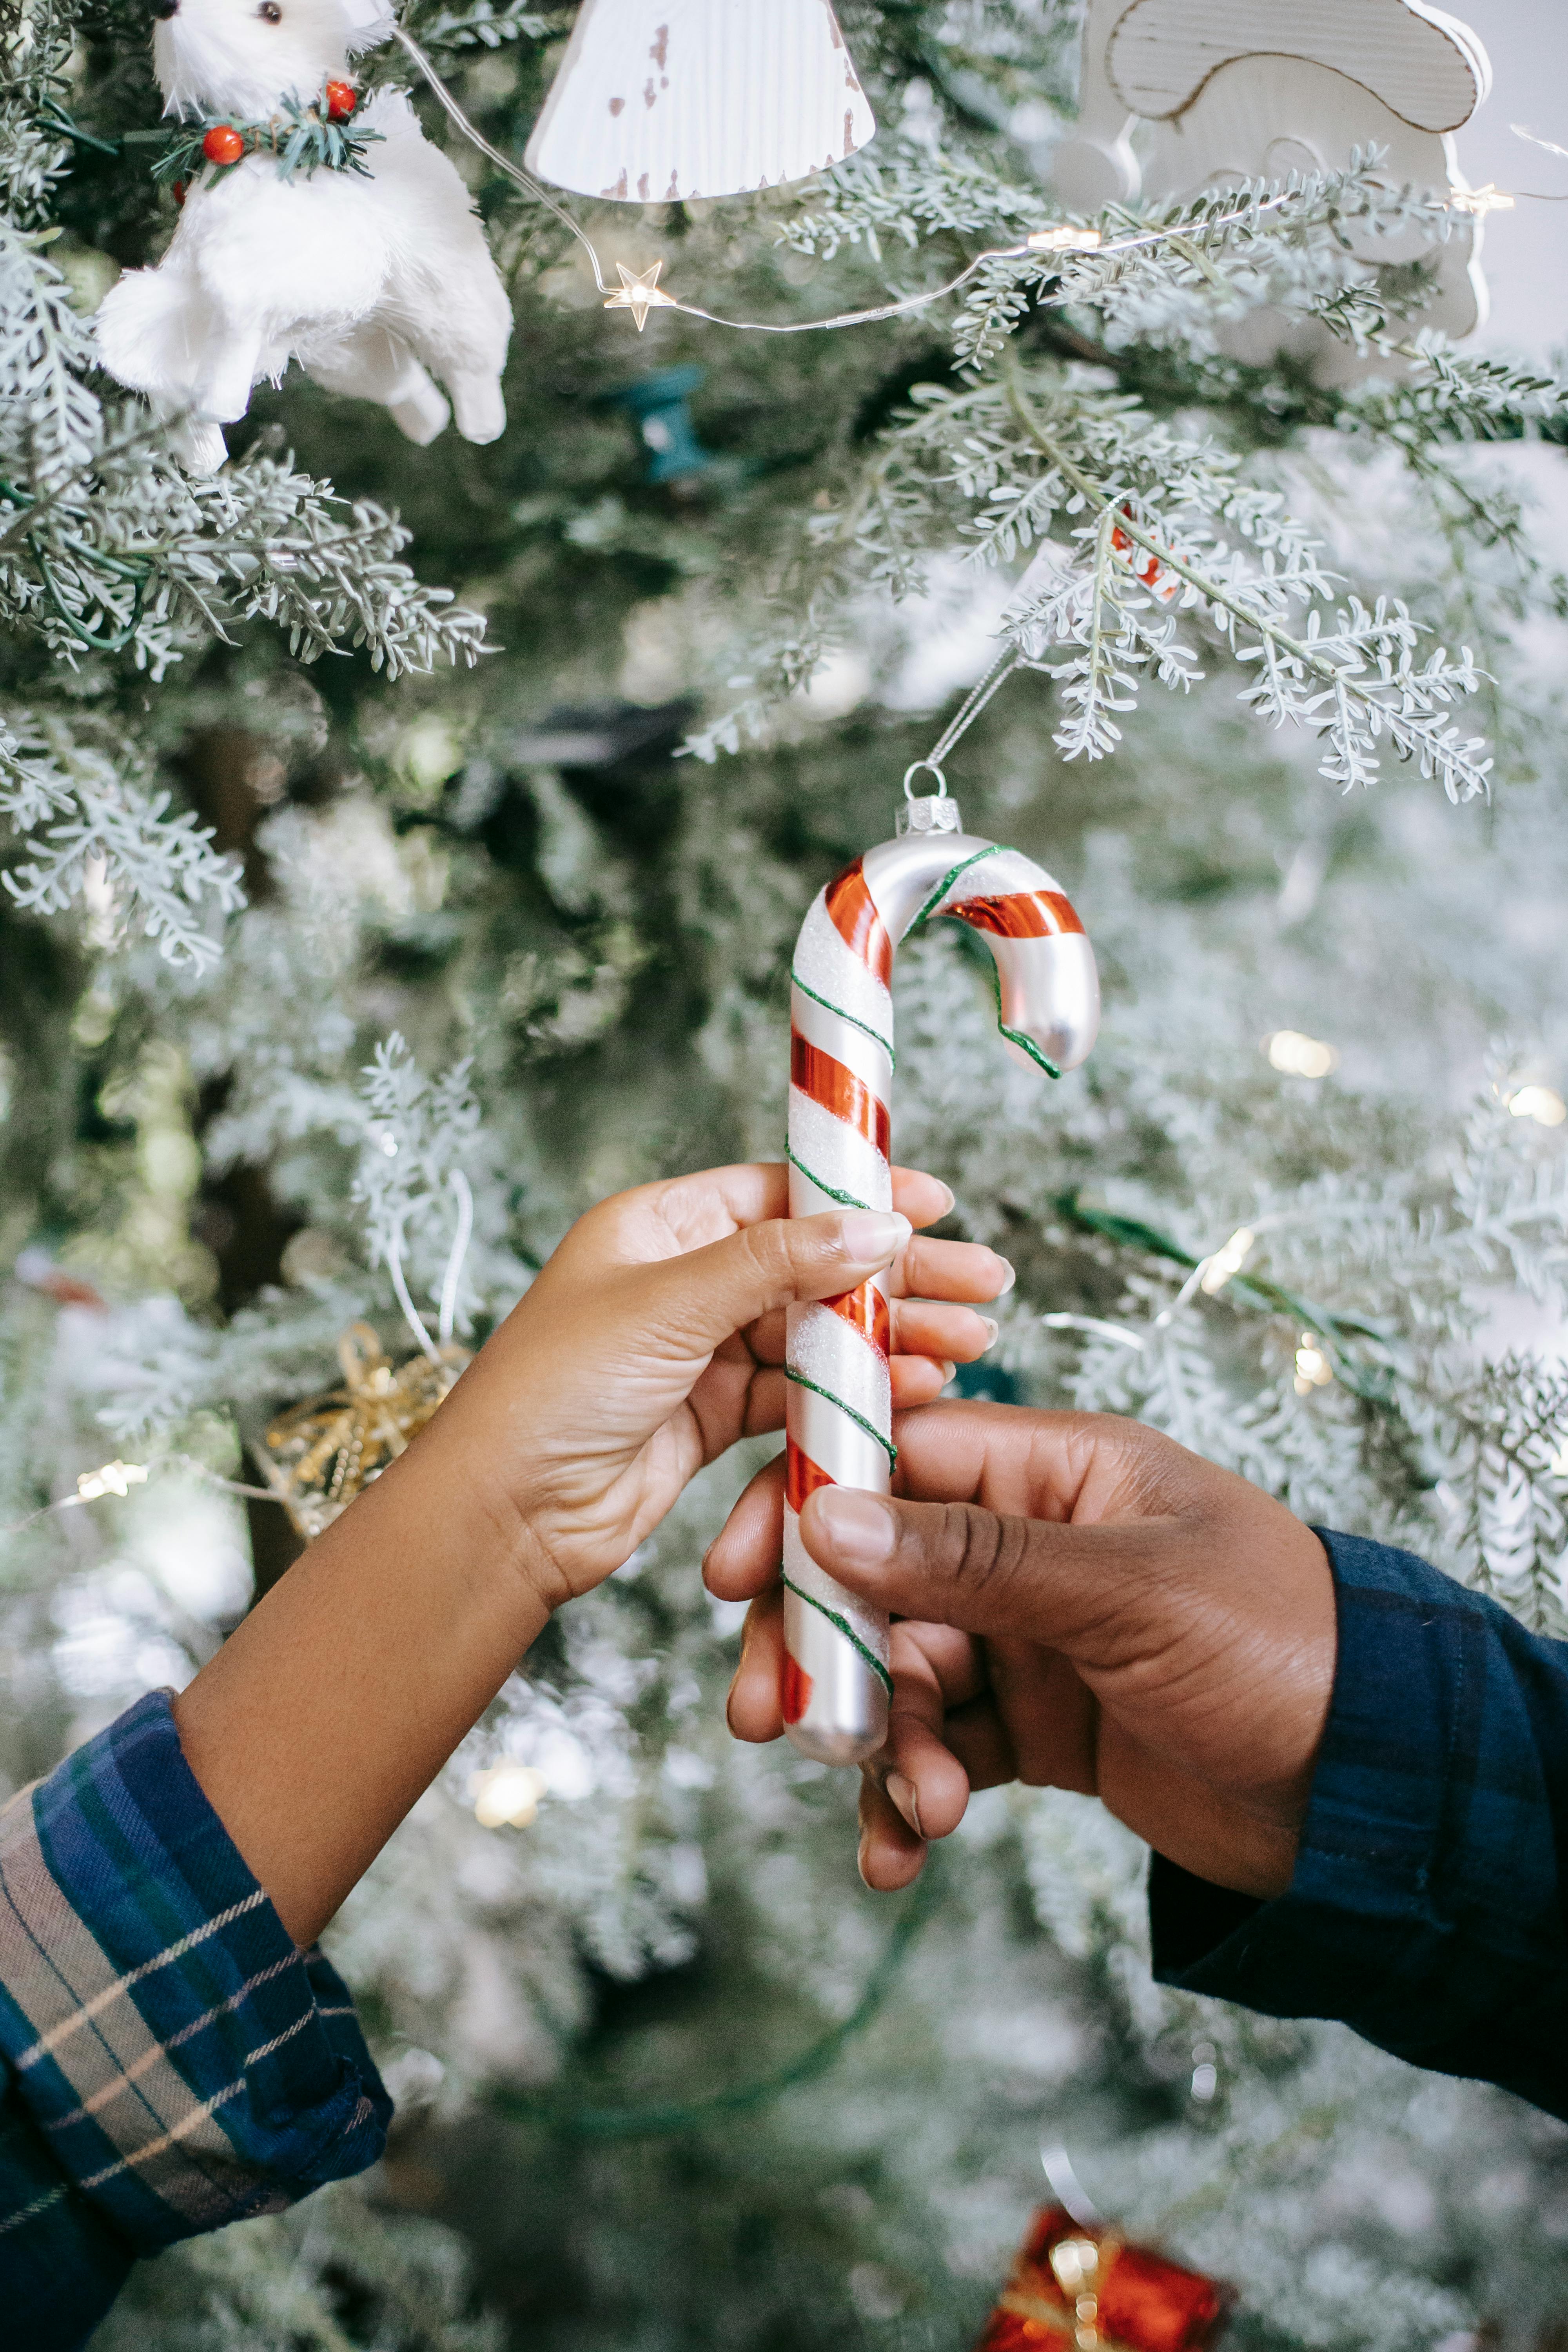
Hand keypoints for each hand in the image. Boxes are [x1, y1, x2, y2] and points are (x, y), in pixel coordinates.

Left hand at [436, 1163, 1010, 1613]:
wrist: (505, 1514)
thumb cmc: (553, 1392)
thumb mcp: (669, 1304)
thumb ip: (778, 1263)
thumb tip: (873, 1223)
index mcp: (657, 1228)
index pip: (780, 1193)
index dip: (860, 1196)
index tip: (936, 1205)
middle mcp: (682, 1281)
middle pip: (813, 1263)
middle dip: (899, 1275)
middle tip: (983, 1284)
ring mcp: (701, 1351)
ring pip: (817, 1331)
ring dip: (891, 1336)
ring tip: (969, 1342)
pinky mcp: (715, 1417)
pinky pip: (802, 1392)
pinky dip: (857, 1390)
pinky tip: (914, 1387)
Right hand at [707, 1403, 1335, 1902]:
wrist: (1371, 1789)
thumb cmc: (1281, 1647)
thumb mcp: (1128, 1592)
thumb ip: (975, 1561)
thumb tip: (833, 1518)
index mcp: (1056, 1474)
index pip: (897, 1458)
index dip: (808, 1506)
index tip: (740, 1573)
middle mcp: (1031, 1547)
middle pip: (877, 1576)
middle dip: (821, 1648)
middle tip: (771, 1720)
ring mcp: (1030, 1638)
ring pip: (901, 1673)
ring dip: (883, 1743)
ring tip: (914, 1807)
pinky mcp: (1037, 1725)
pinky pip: (941, 1747)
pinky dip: (912, 1793)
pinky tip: (905, 1846)